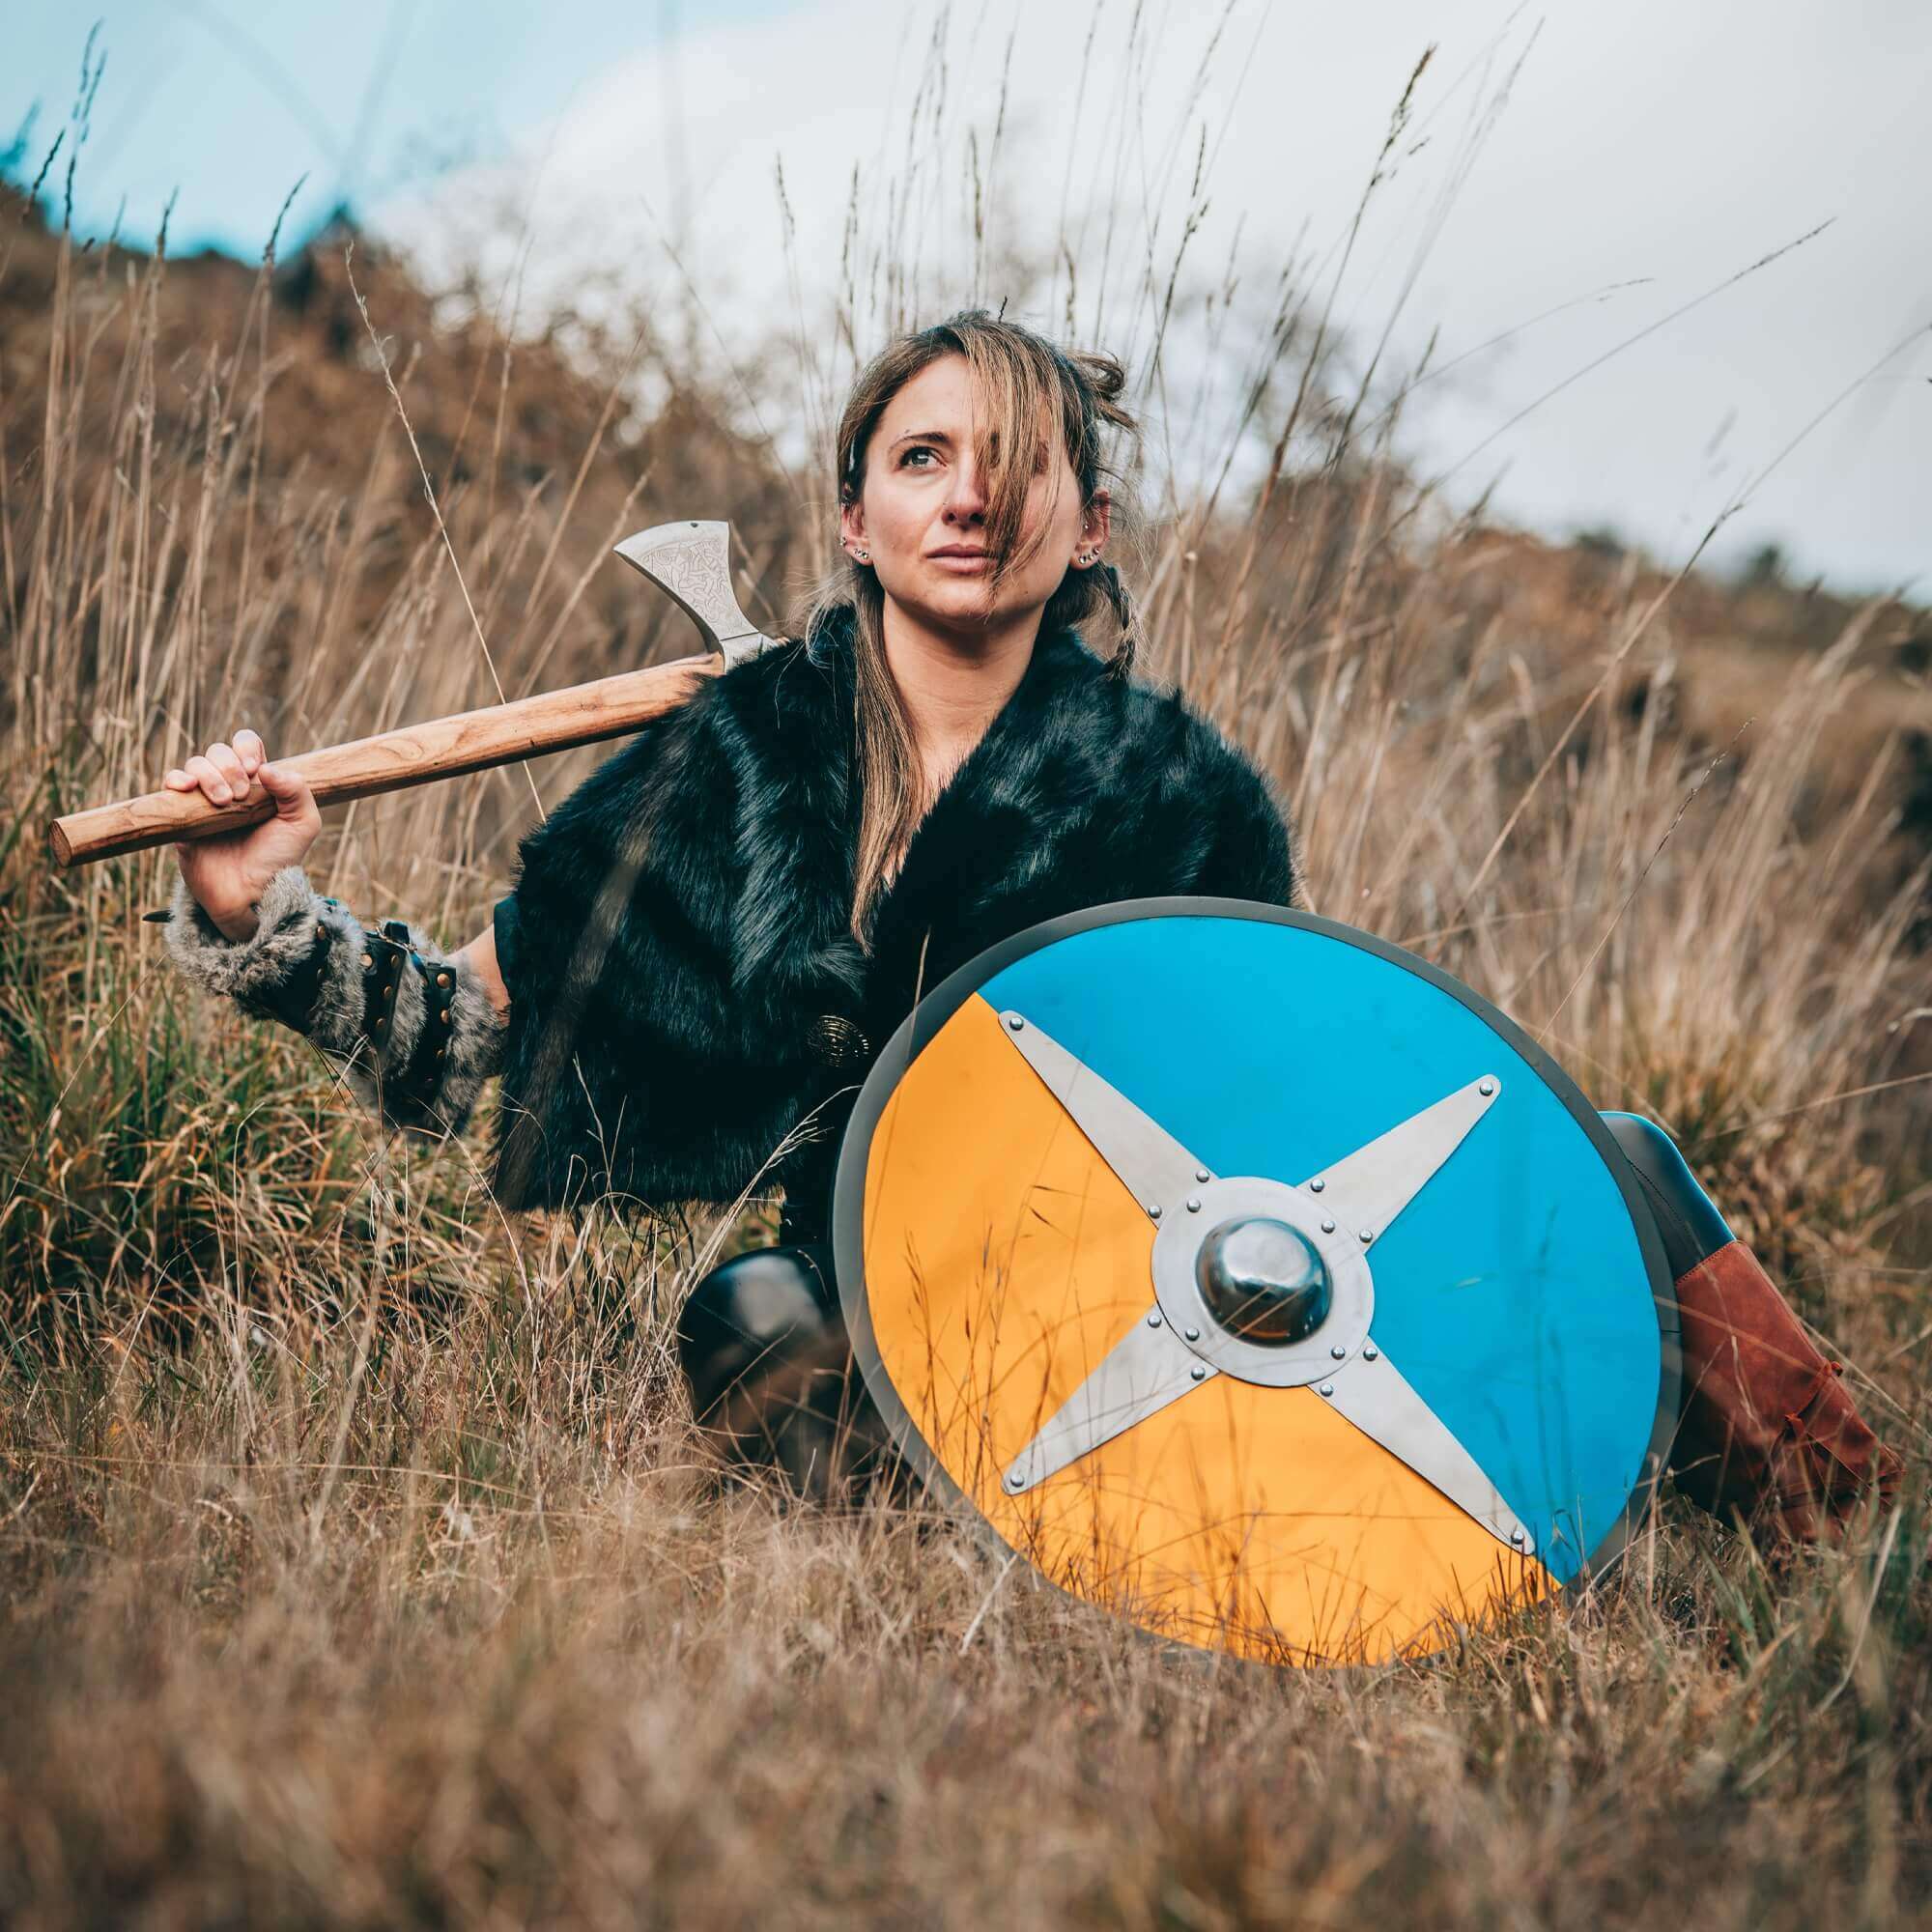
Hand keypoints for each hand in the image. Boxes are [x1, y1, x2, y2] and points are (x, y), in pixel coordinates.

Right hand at [163, 730, 321, 939]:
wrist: (250, 892)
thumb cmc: (279, 859)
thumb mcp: (303, 824)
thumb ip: (297, 790)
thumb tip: (265, 767)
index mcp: (258, 783)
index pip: (246, 745)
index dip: (246, 747)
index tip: (255, 769)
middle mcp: (229, 787)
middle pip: (219, 752)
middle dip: (230, 767)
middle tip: (241, 796)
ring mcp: (204, 800)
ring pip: (195, 764)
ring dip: (209, 776)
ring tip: (223, 802)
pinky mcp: (182, 816)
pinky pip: (171, 784)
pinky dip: (177, 778)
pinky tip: (187, 788)